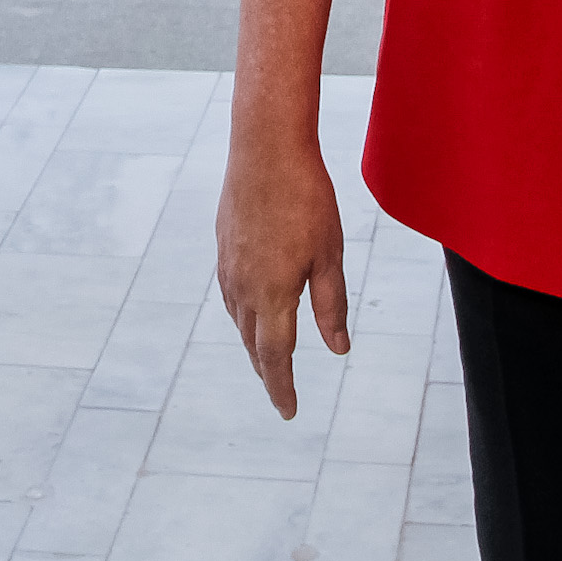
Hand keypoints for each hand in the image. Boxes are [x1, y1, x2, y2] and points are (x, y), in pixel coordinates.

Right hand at [216, 122, 351, 417]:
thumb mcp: (330, 256)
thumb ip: (331, 306)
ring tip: (268, 359)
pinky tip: (252, 311)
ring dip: (254, 344)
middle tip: (281, 392)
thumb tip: (337, 349)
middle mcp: (243, 285)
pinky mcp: (223, 246)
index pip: (275, 355)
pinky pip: (231, 294)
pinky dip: (243, 315)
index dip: (282, 387)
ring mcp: (228, 265)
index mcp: (272, 293)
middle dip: (268, 371)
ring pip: (239, 320)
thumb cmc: (306, 199)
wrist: (264, 148)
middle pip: (253, 343)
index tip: (288, 412)